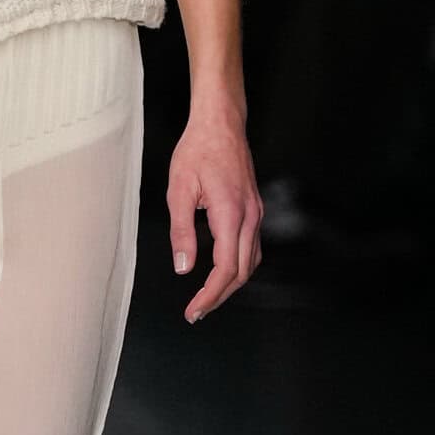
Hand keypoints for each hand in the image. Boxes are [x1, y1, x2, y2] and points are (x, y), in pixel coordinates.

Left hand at [168, 113, 262, 322]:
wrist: (221, 123)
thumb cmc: (198, 149)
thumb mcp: (179, 190)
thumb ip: (182, 232)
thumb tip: (184, 267)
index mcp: (230, 213)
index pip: (225, 268)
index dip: (210, 295)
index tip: (194, 310)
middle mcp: (249, 216)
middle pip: (242, 272)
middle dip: (220, 296)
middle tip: (197, 311)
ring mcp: (256, 212)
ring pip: (251, 262)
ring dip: (232, 284)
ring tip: (208, 297)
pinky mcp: (255, 208)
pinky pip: (252, 247)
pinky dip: (240, 266)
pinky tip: (223, 271)